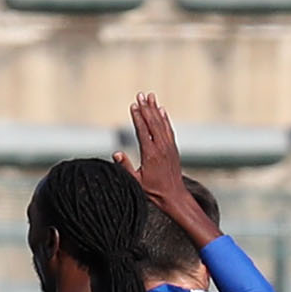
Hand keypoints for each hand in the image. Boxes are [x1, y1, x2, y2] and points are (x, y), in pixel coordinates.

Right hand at [123, 93, 204, 232]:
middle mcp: (161, 148)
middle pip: (153, 123)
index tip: (133, 105)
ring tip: (150, 96)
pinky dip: (165, 118)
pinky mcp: (173, 148)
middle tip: (140, 94)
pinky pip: (169, 129)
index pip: (143, 131)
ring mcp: (169, 147)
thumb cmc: (153, 191)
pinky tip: (162, 110)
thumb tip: (116, 153)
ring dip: (155, 109)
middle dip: (146, 108)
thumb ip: (125, 167)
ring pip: (162, 124)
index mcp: (151, 155)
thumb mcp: (136, 182)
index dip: (138, 117)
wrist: (174, 196)